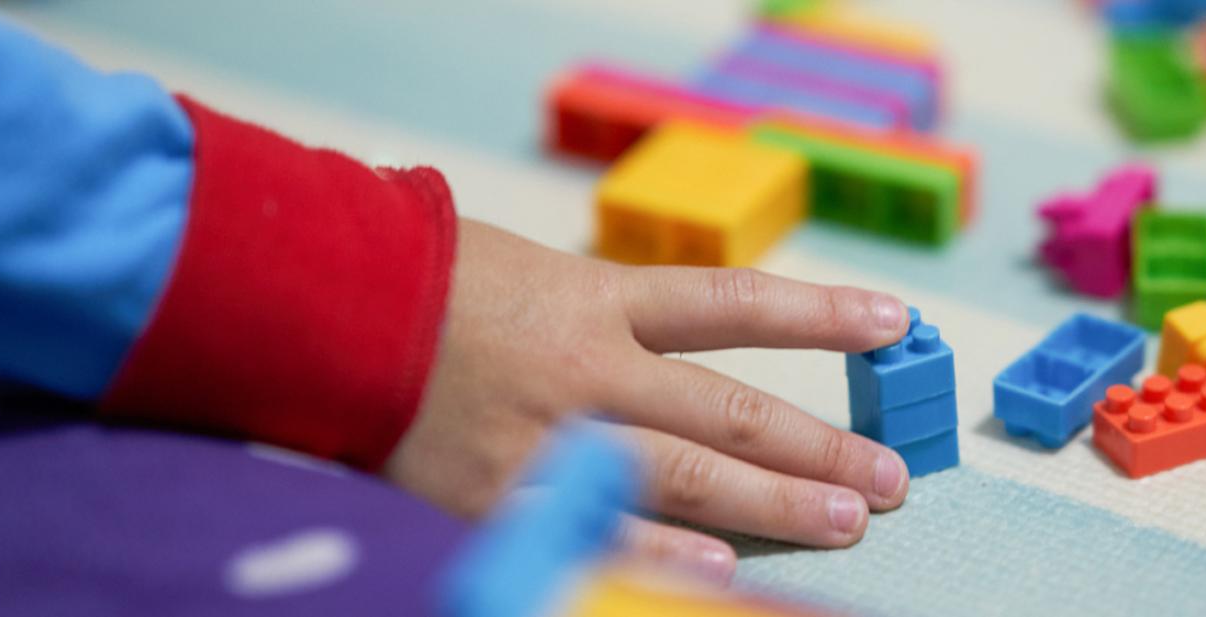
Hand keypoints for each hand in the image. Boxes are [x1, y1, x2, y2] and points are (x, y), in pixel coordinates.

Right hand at [385, 219, 911, 584]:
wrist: (314, 304)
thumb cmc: (418, 276)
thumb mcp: (525, 266)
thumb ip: (602, 309)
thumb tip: (679, 341)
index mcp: (597, 297)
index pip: (736, 304)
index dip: (822, 313)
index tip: (891, 322)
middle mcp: (589, 367)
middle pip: (732, 411)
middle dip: (819, 447)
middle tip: (888, 478)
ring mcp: (547, 436)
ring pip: (683, 477)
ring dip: (772, 506)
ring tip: (843, 523)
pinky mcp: (494, 495)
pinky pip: (592, 531)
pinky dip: (659, 556)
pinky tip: (720, 575)